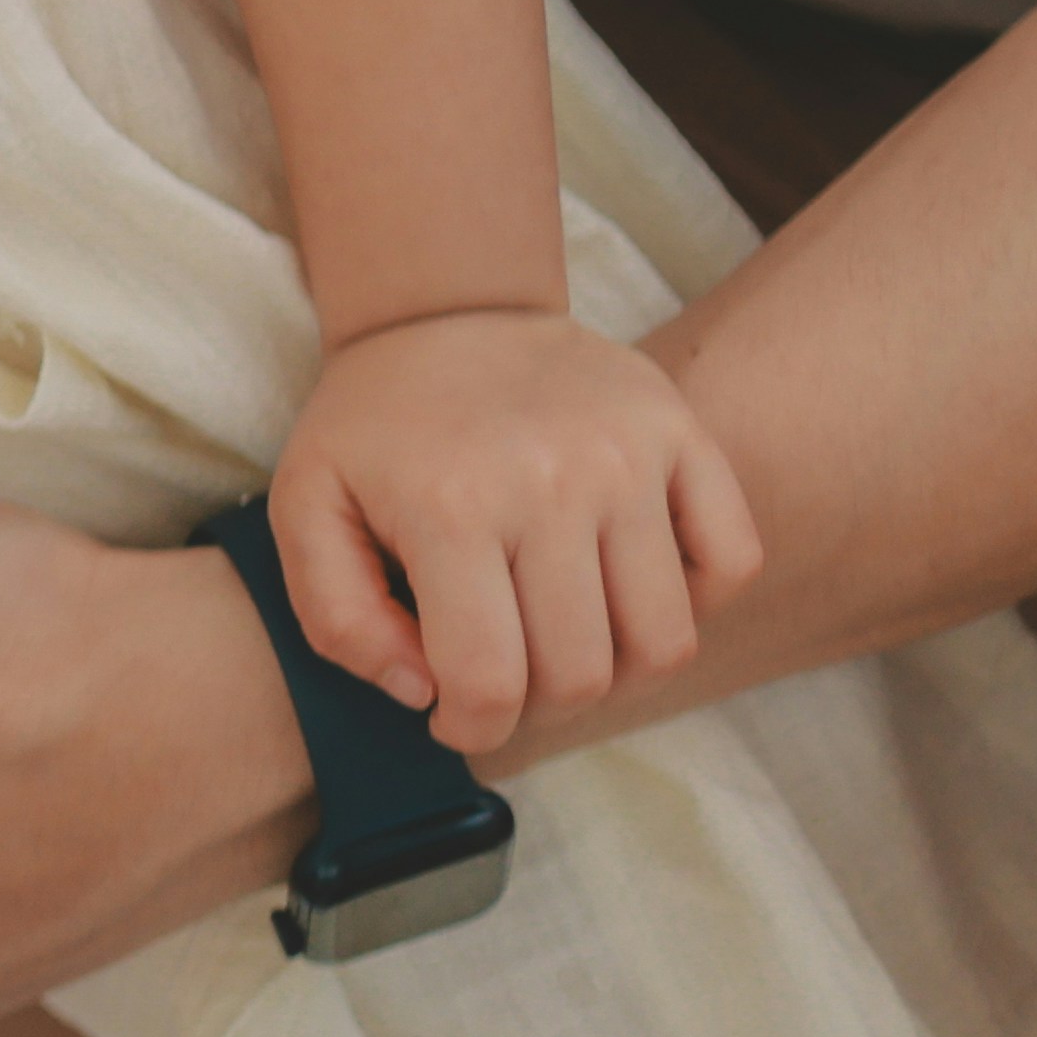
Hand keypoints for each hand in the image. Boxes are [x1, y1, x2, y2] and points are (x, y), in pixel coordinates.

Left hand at [266, 306, 761, 753]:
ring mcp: (629, 455)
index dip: (473, 729)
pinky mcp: (682, 433)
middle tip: (503, 671)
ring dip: (616, 668)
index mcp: (450, 507)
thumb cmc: (373, 425)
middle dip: (536, 705)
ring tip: (562, 636)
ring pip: (664, 641)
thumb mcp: (305, 508)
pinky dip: (692, 600)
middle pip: (583, 675)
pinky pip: (731, 562)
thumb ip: (337, 620)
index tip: (455, 714)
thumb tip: (424, 692)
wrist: (442, 308)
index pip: (493, 684)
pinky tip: (626, 583)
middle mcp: (552, 481)